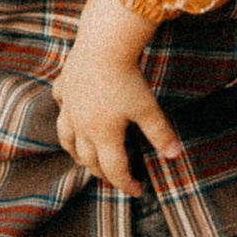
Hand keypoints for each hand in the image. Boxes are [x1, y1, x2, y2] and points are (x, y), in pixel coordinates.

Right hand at [54, 0, 173, 195]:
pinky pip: (61, 105)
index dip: (126, 184)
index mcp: (103, 134)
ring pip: (67, 137)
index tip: (138, 191)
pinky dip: (65, 115)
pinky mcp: (64, 86)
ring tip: (84, 159)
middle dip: (102, 173)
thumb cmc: (127, 78)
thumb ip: (161, 134)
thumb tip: (175, 156)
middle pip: (88, 158)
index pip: (114, 169)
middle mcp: (81, 124)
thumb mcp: (148, 109)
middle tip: (114, 179)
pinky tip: (70, 114)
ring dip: (76, 152)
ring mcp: (69, 106)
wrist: (102, 44)